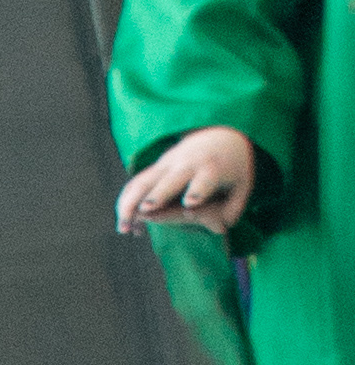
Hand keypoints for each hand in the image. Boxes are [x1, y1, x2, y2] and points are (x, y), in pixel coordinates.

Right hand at [117, 125, 255, 237]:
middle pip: (169, 180)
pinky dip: (126, 203)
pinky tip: (125, 225)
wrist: (218, 135)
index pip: (203, 180)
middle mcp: (187, 164)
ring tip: (123, 228)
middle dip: (158, 193)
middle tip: (146, 210)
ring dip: (130, 203)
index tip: (189, 204)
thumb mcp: (242, 186)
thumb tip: (218, 229)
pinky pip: (135, 184)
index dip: (197, 191)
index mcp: (212, 168)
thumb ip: (232, 210)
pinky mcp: (155, 169)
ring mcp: (167, 164)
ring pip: (143, 181)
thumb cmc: (231, 168)